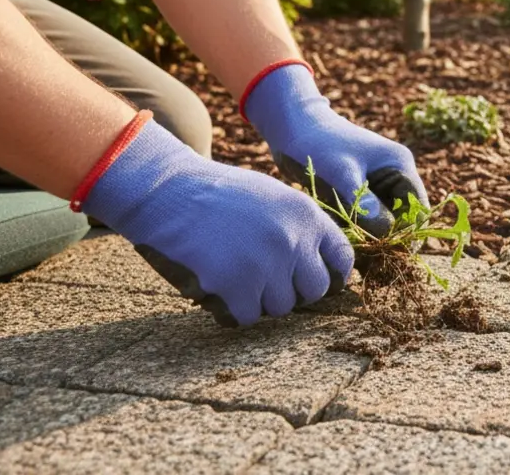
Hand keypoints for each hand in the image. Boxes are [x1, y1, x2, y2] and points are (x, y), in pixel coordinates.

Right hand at [77, 111, 354, 327]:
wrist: (167, 192)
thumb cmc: (217, 195)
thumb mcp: (273, 197)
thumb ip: (300, 228)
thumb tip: (323, 265)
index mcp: (306, 215)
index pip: (341, 258)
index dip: (332, 275)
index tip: (316, 281)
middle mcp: (293, 241)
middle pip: (314, 290)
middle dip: (293, 291)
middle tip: (265, 282)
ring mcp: (266, 265)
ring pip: (279, 307)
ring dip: (258, 299)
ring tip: (233, 274)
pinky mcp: (236, 287)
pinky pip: (246, 317)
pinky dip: (230, 309)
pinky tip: (216, 287)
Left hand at [242, 61, 426, 237]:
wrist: (292, 128)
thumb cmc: (317, 144)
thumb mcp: (340, 174)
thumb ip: (363, 203)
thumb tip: (386, 232)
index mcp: (399, 166)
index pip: (418, 209)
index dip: (407, 233)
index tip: (385, 252)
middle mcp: (394, 175)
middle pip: (403, 218)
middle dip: (388, 238)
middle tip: (367, 259)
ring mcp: (378, 184)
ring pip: (385, 221)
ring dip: (371, 237)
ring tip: (352, 252)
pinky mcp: (361, 192)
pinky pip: (368, 218)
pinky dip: (358, 230)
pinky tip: (342, 239)